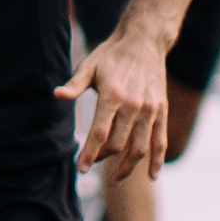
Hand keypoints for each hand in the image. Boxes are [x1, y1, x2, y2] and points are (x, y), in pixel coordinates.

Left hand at [60, 28, 172, 174]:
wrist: (144, 42)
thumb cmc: (111, 56)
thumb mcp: (88, 66)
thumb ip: (74, 85)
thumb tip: (57, 96)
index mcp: (113, 96)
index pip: (100, 133)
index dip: (89, 153)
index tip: (80, 168)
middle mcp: (133, 106)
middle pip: (118, 144)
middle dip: (102, 158)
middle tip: (91, 162)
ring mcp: (150, 110)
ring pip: (140, 148)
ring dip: (128, 167)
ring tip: (115, 178)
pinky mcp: (162, 111)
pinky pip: (161, 140)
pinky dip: (158, 160)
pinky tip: (152, 175)